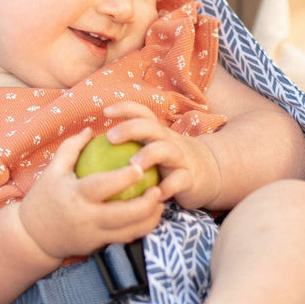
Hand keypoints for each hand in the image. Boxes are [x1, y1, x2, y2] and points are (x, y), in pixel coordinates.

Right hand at [18, 128, 164, 261]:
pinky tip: (151, 215)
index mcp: (75, 196)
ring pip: (129, 232)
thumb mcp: (53, 170)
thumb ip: (72, 147)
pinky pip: (125, 239)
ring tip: (160, 203)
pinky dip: (141, 228)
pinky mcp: (99, 246)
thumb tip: (92, 129)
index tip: (139, 167)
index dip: (123, 178)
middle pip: (123, 215)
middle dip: (146, 204)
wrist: (33, 236)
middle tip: (158, 189)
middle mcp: (86, 218)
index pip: (102, 186)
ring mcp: (94, 235)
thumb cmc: (44, 197)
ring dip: (150, 219)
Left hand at [103, 102, 222, 209]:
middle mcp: (169, 141)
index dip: (125, 108)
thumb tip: (92, 148)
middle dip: (130, 129)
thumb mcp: (154, 148)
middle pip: (150, 127)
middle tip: (110, 138)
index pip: (142, 113)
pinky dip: (167, 187)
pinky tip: (154, 195)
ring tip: (132, 165)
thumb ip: (131, 145)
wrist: (212, 173)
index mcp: (157, 133)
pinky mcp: (190, 178)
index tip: (105, 111)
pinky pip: (179, 181)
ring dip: (148, 155)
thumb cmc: (170, 163)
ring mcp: (181, 158)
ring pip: (166, 150)